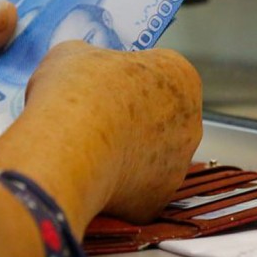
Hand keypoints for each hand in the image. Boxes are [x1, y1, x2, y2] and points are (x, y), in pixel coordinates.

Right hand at [25, 41, 202, 223]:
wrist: (65, 151)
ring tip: (87, 149)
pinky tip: (90, 176)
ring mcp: (177, 165)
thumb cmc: (74, 95)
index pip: (160, 71)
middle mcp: (191, 122)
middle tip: (93, 118)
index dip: (127, 77)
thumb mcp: (71, 55)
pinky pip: (136, 191)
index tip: (103, 84)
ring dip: (126, 153)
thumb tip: (82, 68)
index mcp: (180, 76)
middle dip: (131, 118)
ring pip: (151, 157)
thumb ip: (88, 59)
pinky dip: (116, 186)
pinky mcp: (156, 201)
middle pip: (160, 117)